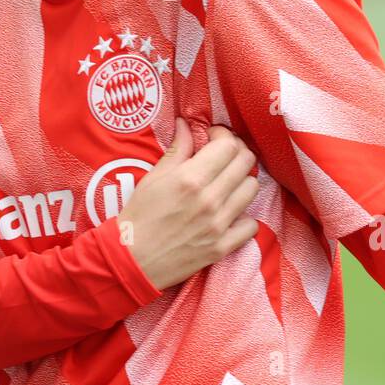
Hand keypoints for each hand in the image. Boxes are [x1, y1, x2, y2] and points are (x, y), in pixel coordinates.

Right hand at [114, 115, 260, 290]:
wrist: (132, 260)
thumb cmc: (139, 216)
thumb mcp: (153, 177)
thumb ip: (177, 149)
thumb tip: (186, 124)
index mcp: (190, 178)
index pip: (228, 145)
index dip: (223, 135)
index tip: (213, 138)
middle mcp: (209, 199)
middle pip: (246, 162)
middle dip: (237, 153)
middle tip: (223, 157)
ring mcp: (219, 225)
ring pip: (252, 189)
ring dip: (242, 181)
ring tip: (226, 184)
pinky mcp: (223, 247)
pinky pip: (251, 225)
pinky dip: (244, 218)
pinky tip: (230, 214)